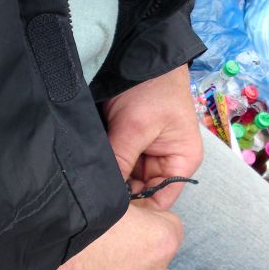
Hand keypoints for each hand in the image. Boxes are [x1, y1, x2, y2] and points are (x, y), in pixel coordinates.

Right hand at [43, 202, 182, 269]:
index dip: (141, 212)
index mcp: (163, 242)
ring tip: (81, 257)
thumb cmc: (70, 236)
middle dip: (131, 241)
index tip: (118, 212)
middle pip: (149, 250)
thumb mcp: (105, 195)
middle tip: (97, 234)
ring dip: (114, 267)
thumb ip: (124, 193)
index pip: (165, 219)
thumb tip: (121, 189)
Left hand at [103, 64, 202, 210]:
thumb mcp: (135, 126)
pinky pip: (116, 164)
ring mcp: (146, 153)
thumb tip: (102, 197)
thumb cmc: (152, 86)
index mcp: (182, 162)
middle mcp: (165, 162)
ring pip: (125, 180)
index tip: (109, 218)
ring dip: (110, 181)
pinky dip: (105, 167)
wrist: (140, 52)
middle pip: (141, 192)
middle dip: (119, 196)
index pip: (160, 201)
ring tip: (87, 189)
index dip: (137, 211)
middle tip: (91, 206)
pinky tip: (89, 174)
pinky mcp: (128, 143)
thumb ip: (121, 162)